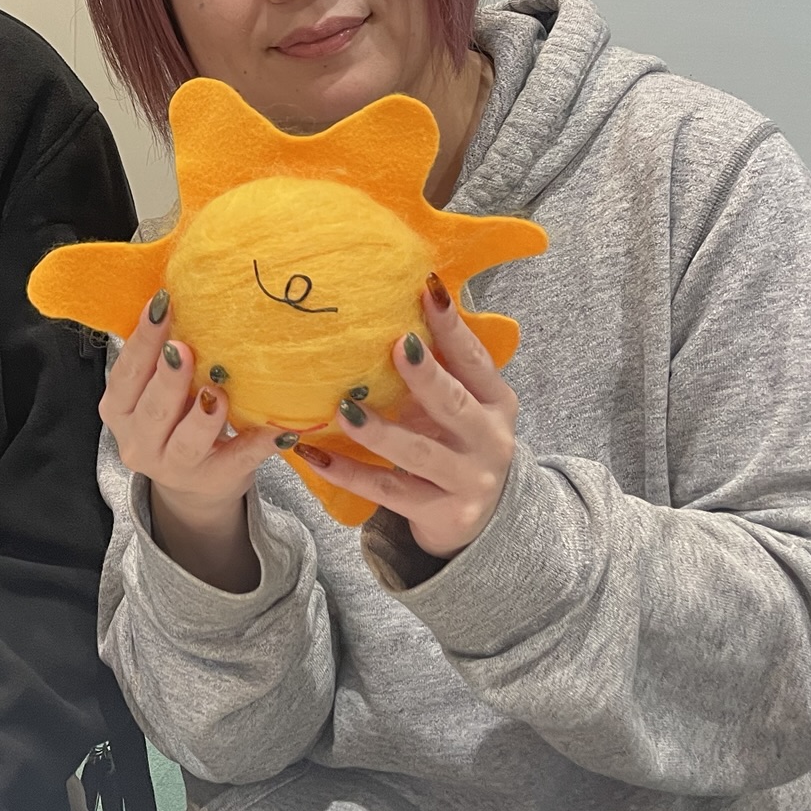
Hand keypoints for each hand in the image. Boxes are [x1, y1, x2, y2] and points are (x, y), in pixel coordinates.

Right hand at [101, 291, 279, 589]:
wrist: (194, 484)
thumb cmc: (175, 416)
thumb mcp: (156, 387)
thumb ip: (161, 350)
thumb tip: (181, 284)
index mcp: (120, 409)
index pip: (126, 373)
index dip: (142, 339)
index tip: (162, 304)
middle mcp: (138, 441)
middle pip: (152, 409)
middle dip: (168, 378)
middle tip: (184, 348)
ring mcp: (174, 467)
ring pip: (186, 442)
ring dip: (203, 415)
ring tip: (218, 392)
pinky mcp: (214, 481)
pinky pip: (238, 461)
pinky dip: (259, 444)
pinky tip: (281, 427)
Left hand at [289, 275, 518, 558]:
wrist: (492, 520)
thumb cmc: (462, 443)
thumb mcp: (467, 405)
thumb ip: (442, 367)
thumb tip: (392, 309)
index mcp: (497, 402)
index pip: (474, 360)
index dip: (452, 326)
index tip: (427, 289)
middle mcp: (489, 440)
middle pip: (453, 404)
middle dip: (424, 376)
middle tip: (394, 346)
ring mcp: (468, 480)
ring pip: (416, 453)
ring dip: (377, 431)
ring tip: (343, 409)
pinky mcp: (443, 513)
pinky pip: (387, 491)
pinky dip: (348, 472)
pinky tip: (314, 454)